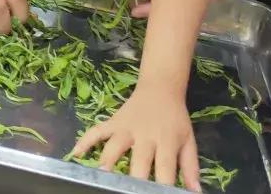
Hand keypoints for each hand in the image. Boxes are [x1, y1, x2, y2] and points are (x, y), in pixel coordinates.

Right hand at [72, 81, 199, 190]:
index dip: (161, 187)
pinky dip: (85, 141)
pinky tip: (76, 153)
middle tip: (127, 191)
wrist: (161, 88)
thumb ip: (191, 168)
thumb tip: (194, 193)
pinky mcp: (113, 122)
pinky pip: (96, 131)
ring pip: (114, 146)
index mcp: (166, 142)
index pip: (165, 170)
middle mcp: (145, 136)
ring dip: (108, 161)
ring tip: (102, 176)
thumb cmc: (175, 119)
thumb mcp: (188, 141)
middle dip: (133, 180)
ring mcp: (126, 128)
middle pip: (138, 162)